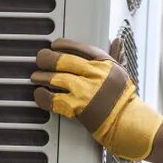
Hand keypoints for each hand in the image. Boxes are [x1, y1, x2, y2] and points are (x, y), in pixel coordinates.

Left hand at [30, 38, 162, 160]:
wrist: (127, 123)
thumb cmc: (124, 99)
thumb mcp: (121, 73)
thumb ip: (115, 55)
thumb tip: (116, 40)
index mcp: (105, 63)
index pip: (80, 47)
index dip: (64, 45)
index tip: (54, 45)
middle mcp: (95, 74)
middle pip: (64, 60)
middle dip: (48, 58)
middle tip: (40, 59)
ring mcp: (86, 91)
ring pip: (57, 78)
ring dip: (42, 77)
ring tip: (35, 77)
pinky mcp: (78, 107)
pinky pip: (54, 99)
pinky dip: (43, 96)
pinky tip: (39, 94)